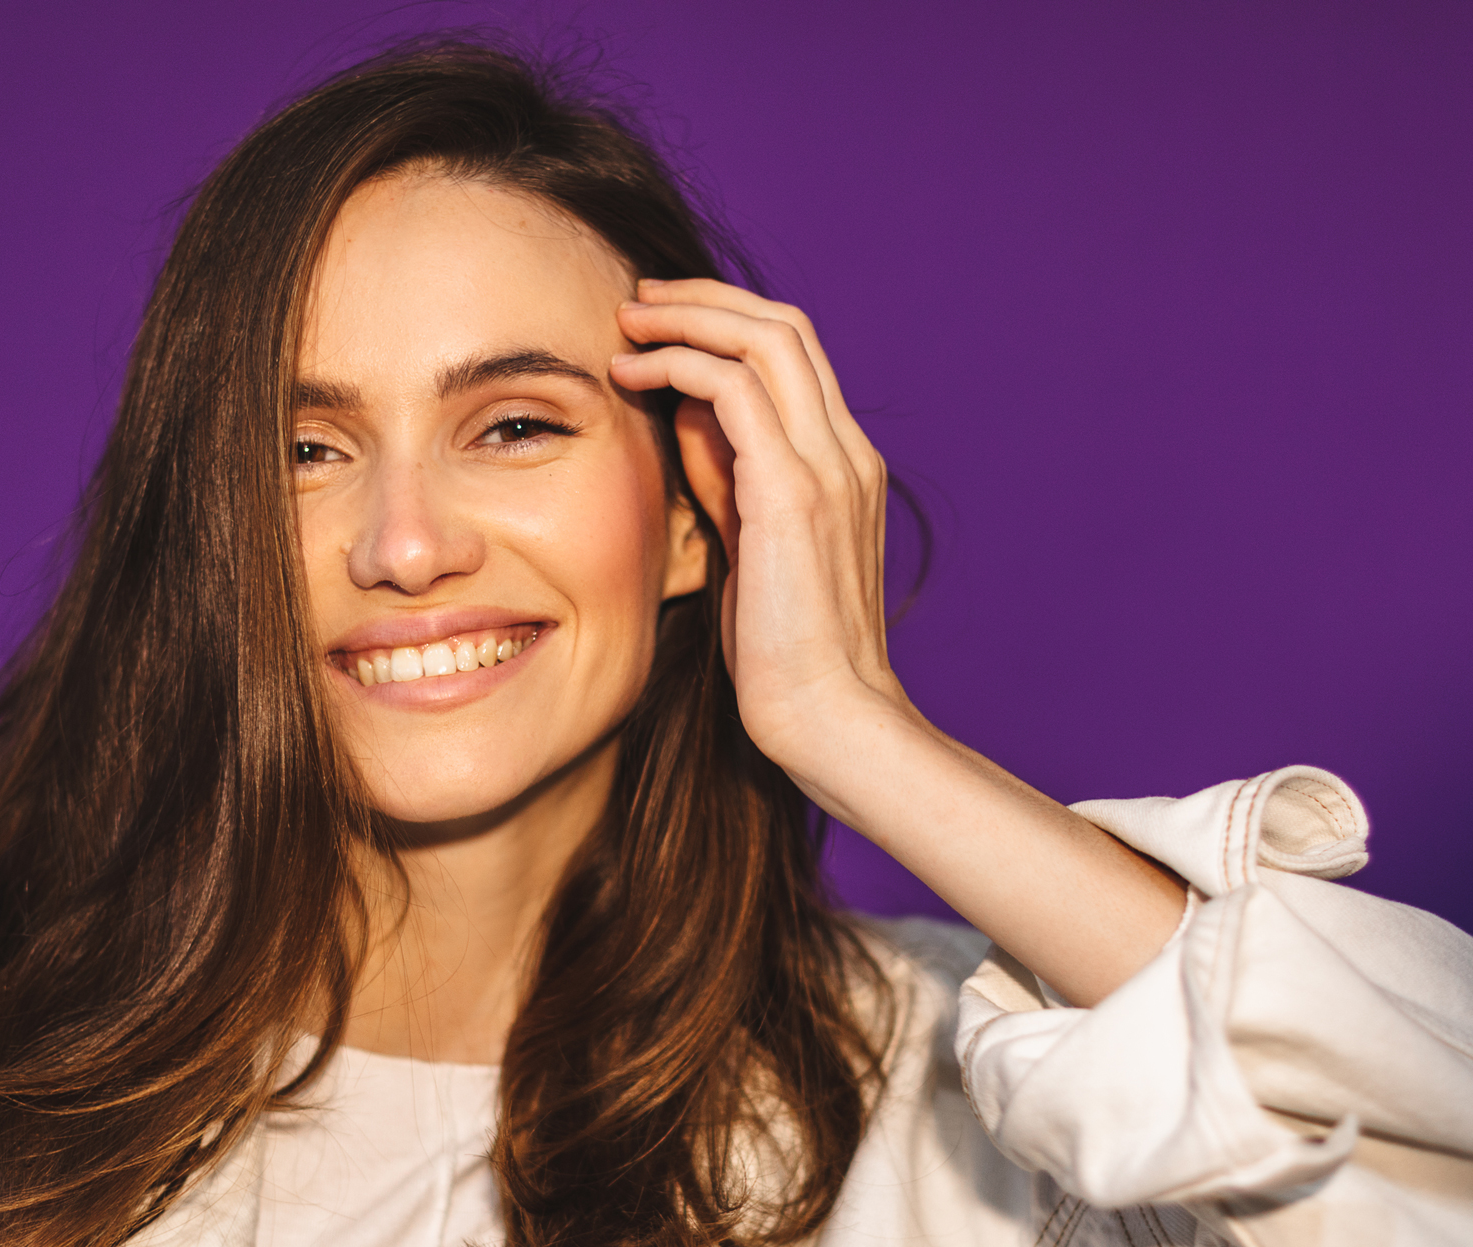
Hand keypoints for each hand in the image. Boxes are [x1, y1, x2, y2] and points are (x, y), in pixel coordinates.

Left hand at [609, 277, 913, 794]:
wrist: (829, 718)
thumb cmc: (782, 653)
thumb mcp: (748, 546)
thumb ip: (726, 476)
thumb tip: (687, 412)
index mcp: (843, 464)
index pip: (793, 357)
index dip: (726, 325)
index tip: (662, 324)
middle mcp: (846, 452)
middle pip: (784, 327)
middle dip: (705, 300)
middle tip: (639, 300)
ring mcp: (827, 467)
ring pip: (766, 339)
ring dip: (689, 316)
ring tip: (628, 319)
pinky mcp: (793, 493)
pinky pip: (736, 391)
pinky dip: (680, 363)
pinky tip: (633, 374)